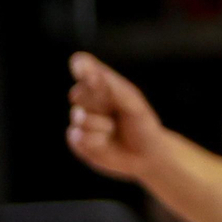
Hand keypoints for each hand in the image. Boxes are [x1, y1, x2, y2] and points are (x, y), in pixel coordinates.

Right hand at [66, 51, 166, 180]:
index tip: (82, 66)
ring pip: (78, 116)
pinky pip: (78, 137)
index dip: (82, 67)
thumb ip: (112, 87)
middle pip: (78, 92)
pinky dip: (95, 141)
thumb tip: (92, 71)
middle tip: (114, 109)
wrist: (145, 155)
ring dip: (100, 124)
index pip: (84, 68)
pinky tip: (106, 142)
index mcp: (102, 84)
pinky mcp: (77, 141)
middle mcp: (88, 100)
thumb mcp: (131, 102)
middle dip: (97, 101)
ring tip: (113, 128)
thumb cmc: (141, 123)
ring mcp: (81, 120)